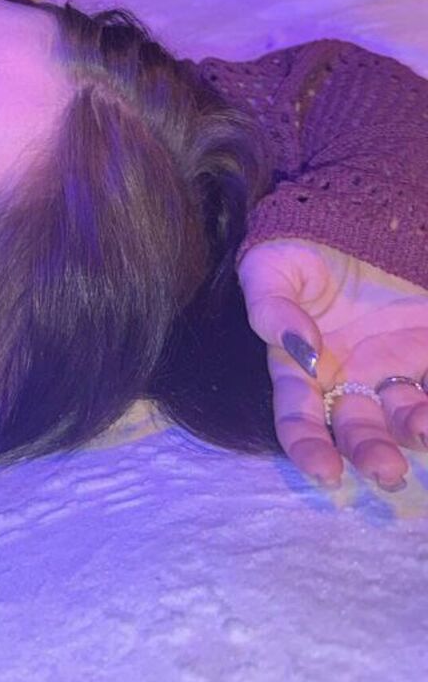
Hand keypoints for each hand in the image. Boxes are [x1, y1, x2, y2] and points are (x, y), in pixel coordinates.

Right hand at [238, 239, 427, 490]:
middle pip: (356, 428)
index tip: (326, 471)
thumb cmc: (302, 241)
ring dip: (414, 430)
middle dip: (369, 453)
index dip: (309, 447)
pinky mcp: (427, 347)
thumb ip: (272, 310)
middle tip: (387, 472)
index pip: (299, 417)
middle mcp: (348, 375)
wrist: (357, 208)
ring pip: (404, 413)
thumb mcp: (269, 268)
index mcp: (300, 366)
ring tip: (424, 430)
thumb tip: (301, 352)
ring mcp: (393, 363)